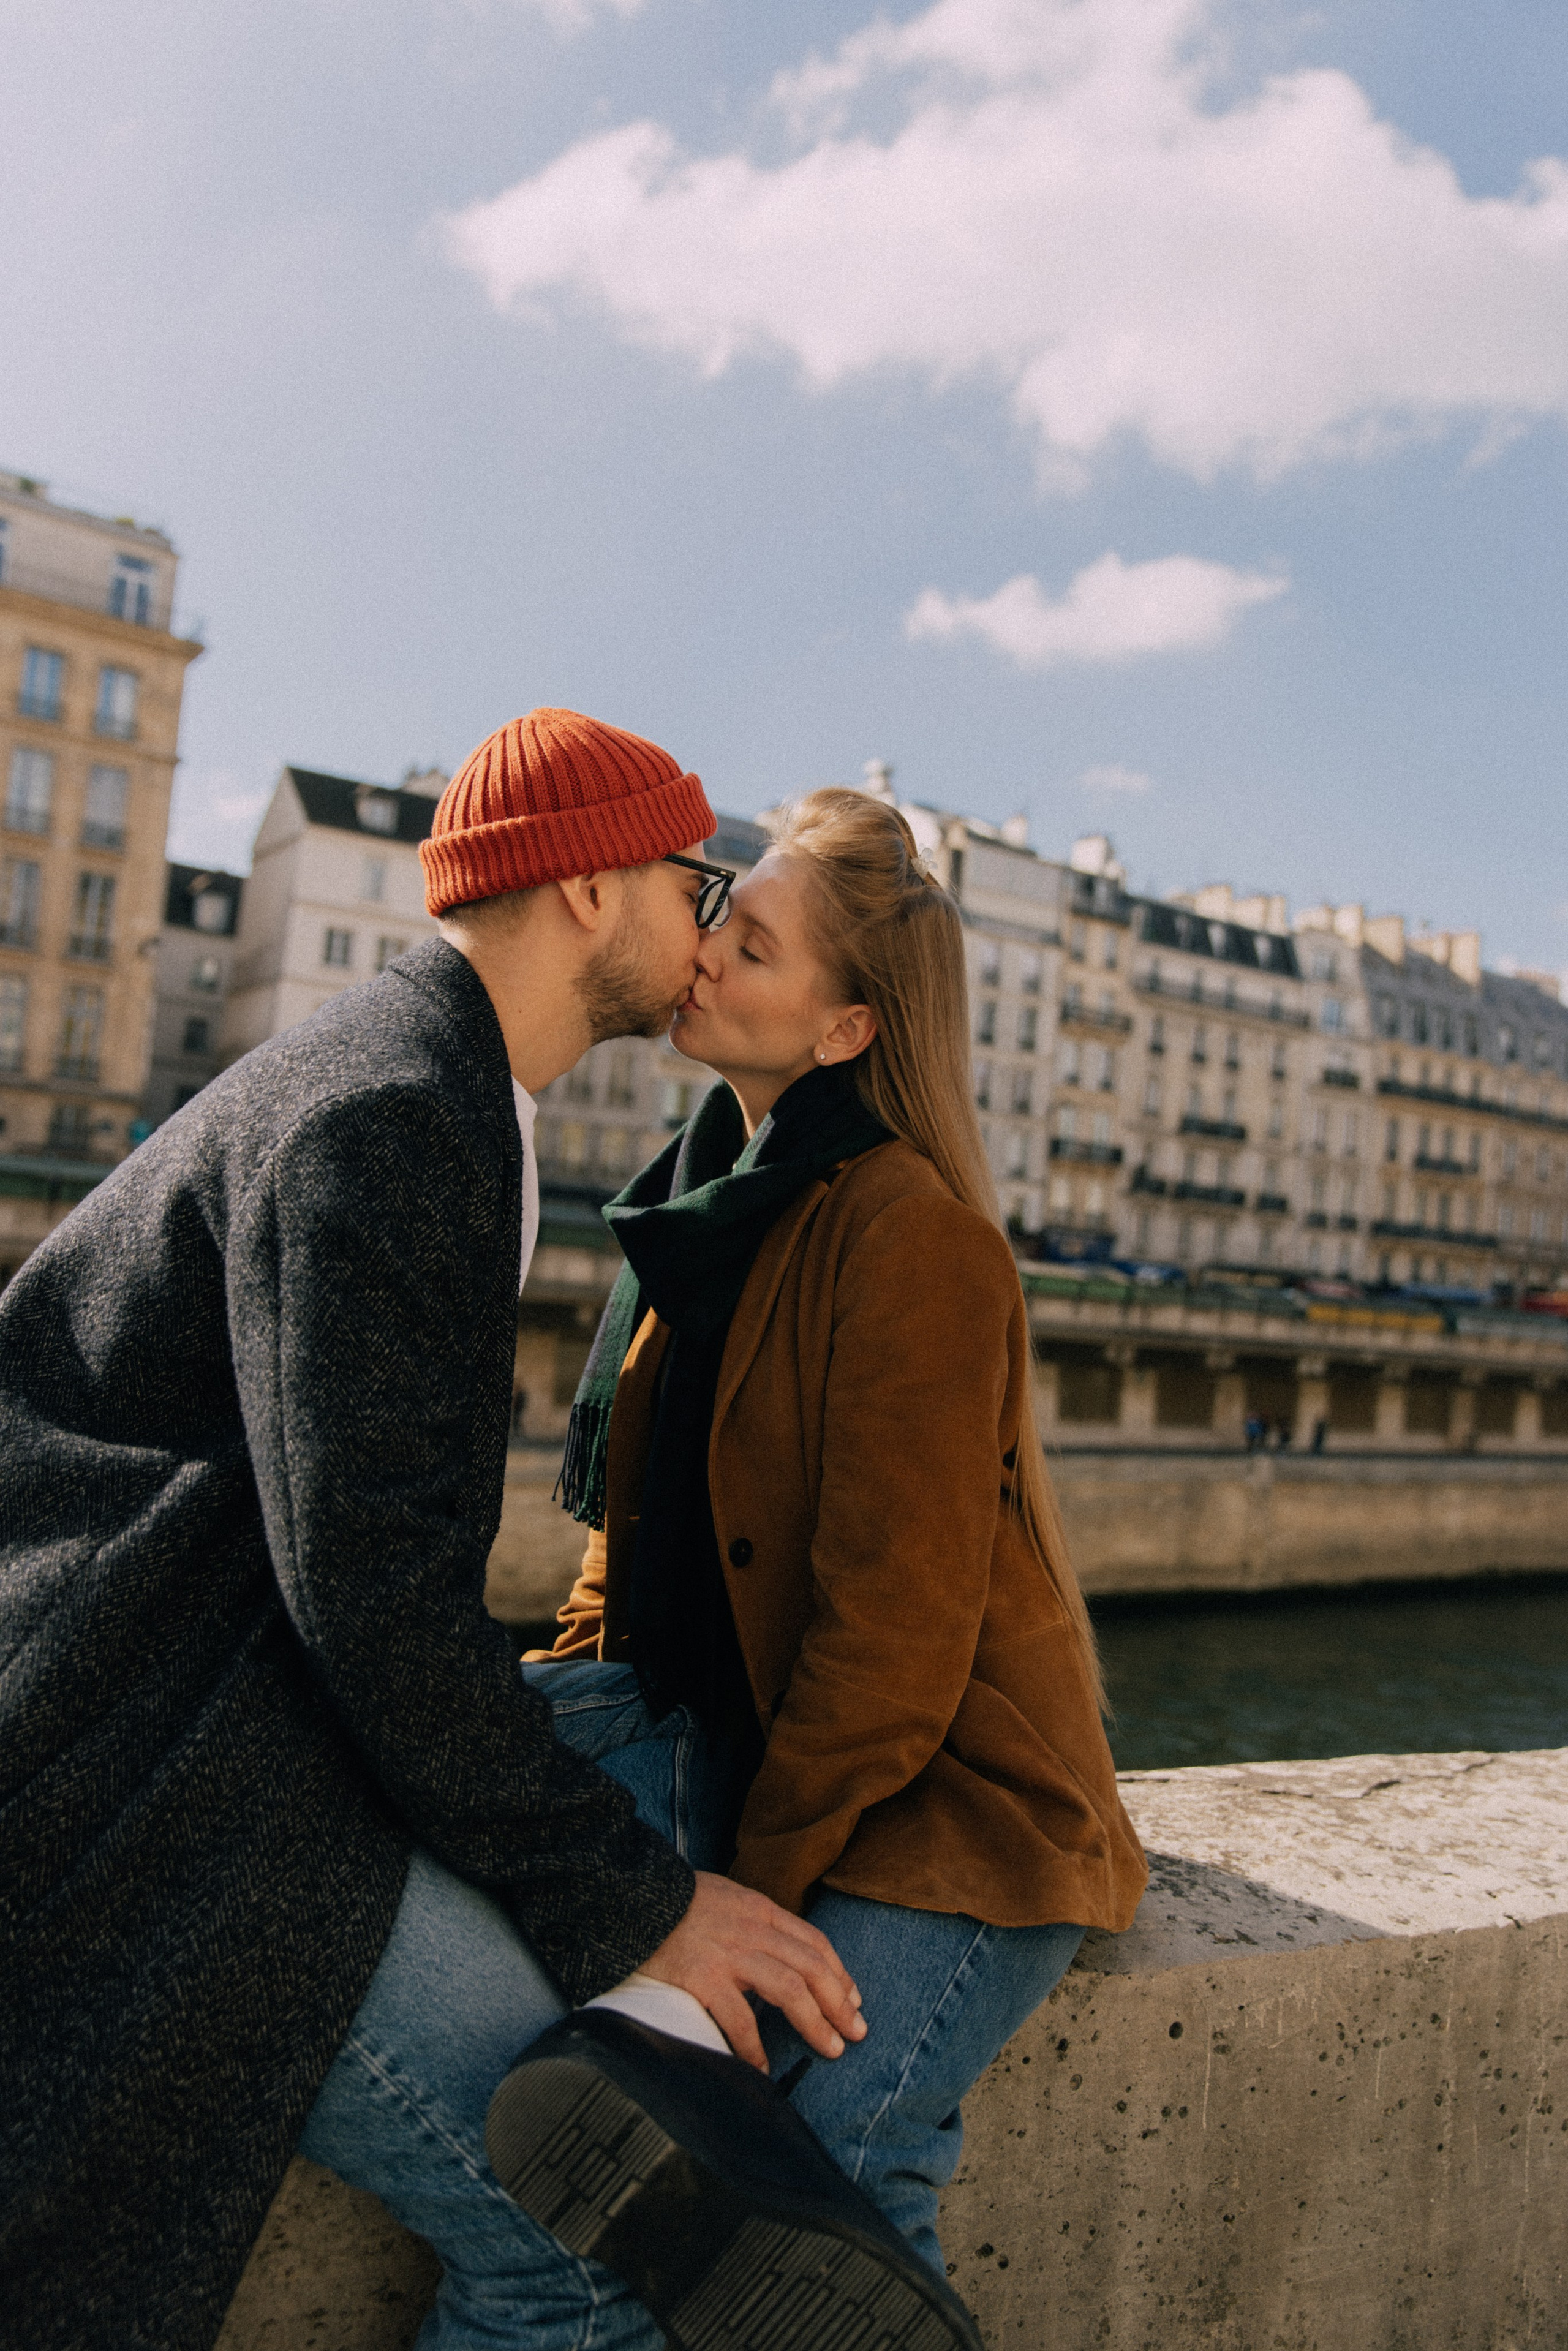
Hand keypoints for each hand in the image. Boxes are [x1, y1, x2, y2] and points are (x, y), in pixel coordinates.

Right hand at [639, 1870, 866, 2071]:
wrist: (633, 1898)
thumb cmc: (676, 1902)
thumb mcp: (725, 1897)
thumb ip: (752, 1922)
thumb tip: (777, 1953)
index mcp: (760, 1910)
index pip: (813, 1942)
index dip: (839, 1973)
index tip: (853, 2000)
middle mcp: (752, 1930)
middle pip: (812, 1968)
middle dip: (840, 2003)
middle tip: (856, 2034)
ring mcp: (729, 1954)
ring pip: (790, 1990)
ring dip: (815, 2024)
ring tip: (830, 2049)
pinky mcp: (702, 1978)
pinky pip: (739, 2019)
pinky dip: (754, 2047)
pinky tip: (761, 2067)